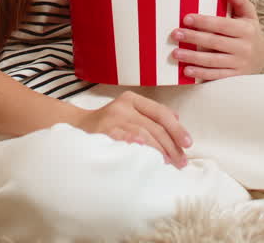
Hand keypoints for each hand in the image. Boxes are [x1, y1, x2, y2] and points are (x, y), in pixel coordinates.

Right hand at [72, 91, 190, 168]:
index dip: (176, 129)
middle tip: (181, 162)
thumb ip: (151, 115)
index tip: (188, 144)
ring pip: (143, 135)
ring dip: (159, 152)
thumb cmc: (107, 124)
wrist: (74, 127)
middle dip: (171, 146)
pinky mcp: (103, 133)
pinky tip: (147, 158)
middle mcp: (122, 106)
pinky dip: (138, 149)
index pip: (160, 112)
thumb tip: (177, 120)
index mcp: (131, 99)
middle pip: (154, 126)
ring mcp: (112, 119)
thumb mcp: (128, 112)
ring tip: (169, 164)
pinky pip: (125, 142)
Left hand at [171, 0, 263, 80]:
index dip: (203, 21)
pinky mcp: (235, 77)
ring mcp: (239, 64)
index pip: (222, 25)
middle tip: (175, 34)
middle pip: (214, 42)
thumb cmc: (249, 33)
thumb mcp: (249, 16)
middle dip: (193, 38)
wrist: (262, 59)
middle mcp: (244, 48)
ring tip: (176, 53)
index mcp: (246, 30)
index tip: (186, 19)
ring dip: (192, 57)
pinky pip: (216, 75)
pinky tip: (186, 70)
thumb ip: (240, 2)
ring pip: (212, 60)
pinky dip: (201, 73)